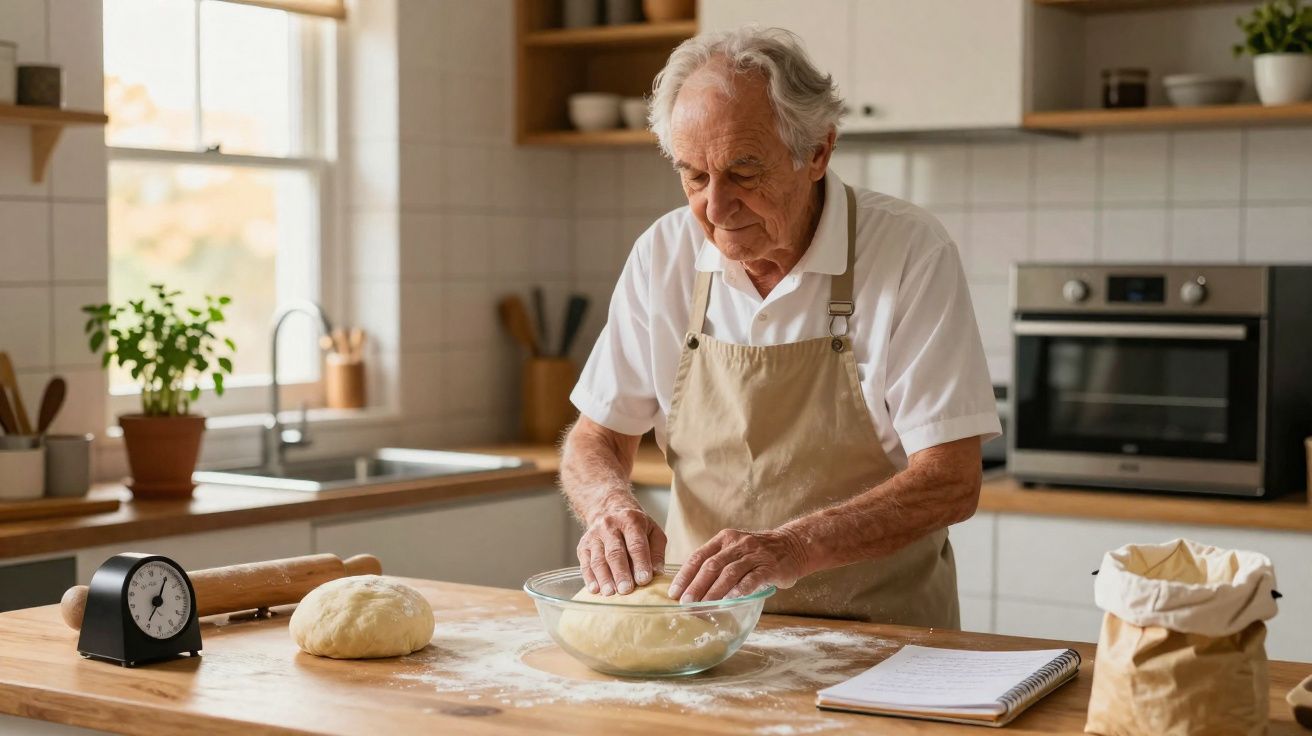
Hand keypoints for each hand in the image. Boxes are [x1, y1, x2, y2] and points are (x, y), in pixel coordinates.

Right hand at [577, 501, 666, 596]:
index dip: (640, 562)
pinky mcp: (583, 546)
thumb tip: (657, 573)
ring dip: (604, 578)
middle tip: (626, 590)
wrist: (609, 510)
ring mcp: (594, 536)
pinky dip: (589, 578)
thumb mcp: (653, 532)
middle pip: (615, 552)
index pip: (636, 544)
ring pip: (598, 559)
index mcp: (631, 520)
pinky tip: (595, 590)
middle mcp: (610, 526)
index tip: (644, 580)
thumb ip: (656, 553)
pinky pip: (585, 564)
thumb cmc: (636, 527)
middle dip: (621, 573)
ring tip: (610, 593)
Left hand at [668, 528, 806, 602]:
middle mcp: (738, 544)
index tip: (674, 592)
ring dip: (713, 591)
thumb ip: (717, 562)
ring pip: (729, 573)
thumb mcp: (735, 549)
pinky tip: (729, 601)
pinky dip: (738, 591)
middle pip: (711, 565)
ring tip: (701, 606)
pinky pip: (751, 580)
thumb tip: (691, 587)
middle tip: (685, 602)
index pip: (699, 556)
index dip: (685, 575)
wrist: (793, 545)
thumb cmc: (759, 553)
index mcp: (724, 539)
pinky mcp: (769, 567)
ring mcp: (754, 555)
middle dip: (695, 586)